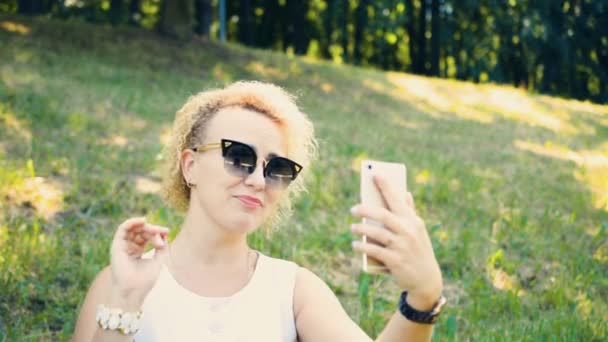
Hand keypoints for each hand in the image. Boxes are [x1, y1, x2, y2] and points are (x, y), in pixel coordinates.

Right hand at [109, 217, 168, 305]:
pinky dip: (132, 222)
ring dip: (145, 226)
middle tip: (163, 231)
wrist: (134, 291)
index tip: (167, 232)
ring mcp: (122, 247)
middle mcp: (128, 248)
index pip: (147, 237)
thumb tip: (164, 233)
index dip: (157, 233)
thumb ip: (162, 246)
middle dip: (153, 229)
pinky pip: (122, 229)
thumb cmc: (145, 280)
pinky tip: (143, 221)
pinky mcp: (116, 246)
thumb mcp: (158, 260)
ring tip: (155, 229)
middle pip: (141, 231)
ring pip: (133, 229)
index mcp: (137, 252)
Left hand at [350, 175, 442, 308]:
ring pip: (377, 233)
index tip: (375, 174)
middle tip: (353, 209)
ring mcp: (403, 247)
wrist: (426, 279)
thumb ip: (409, 212)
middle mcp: (409, 231)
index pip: (397, 199)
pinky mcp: (396, 261)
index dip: (386, 186)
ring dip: (362, 229)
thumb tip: (405, 193)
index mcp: (413, 221)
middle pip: (383, 215)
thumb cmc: (418, 250)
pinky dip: (363, 246)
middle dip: (366, 209)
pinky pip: (375, 251)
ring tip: (353, 227)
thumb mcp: (418, 230)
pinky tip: (355, 244)